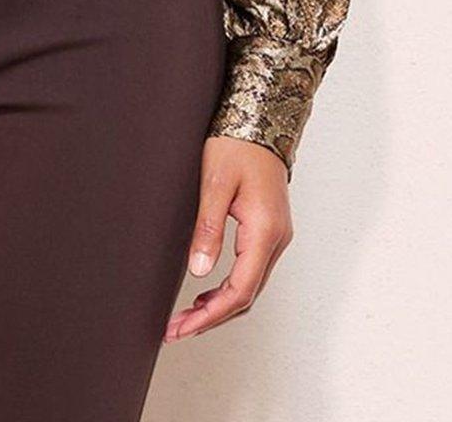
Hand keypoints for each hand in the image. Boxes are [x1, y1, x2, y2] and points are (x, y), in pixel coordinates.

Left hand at [164, 136, 293, 339]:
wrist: (258, 121)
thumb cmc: (236, 145)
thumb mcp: (214, 183)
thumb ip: (208, 228)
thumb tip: (198, 271)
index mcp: (265, 231)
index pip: (239, 291)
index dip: (210, 315)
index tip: (182, 328)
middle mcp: (276, 239)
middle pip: (246, 296)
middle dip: (211, 318)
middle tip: (175, 330)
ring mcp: (275, 237)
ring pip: (249, 287)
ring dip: (219, 307)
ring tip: (186, 318)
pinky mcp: (268, 231)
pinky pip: (250, 272)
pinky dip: (228, 289)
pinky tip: (205, 293)